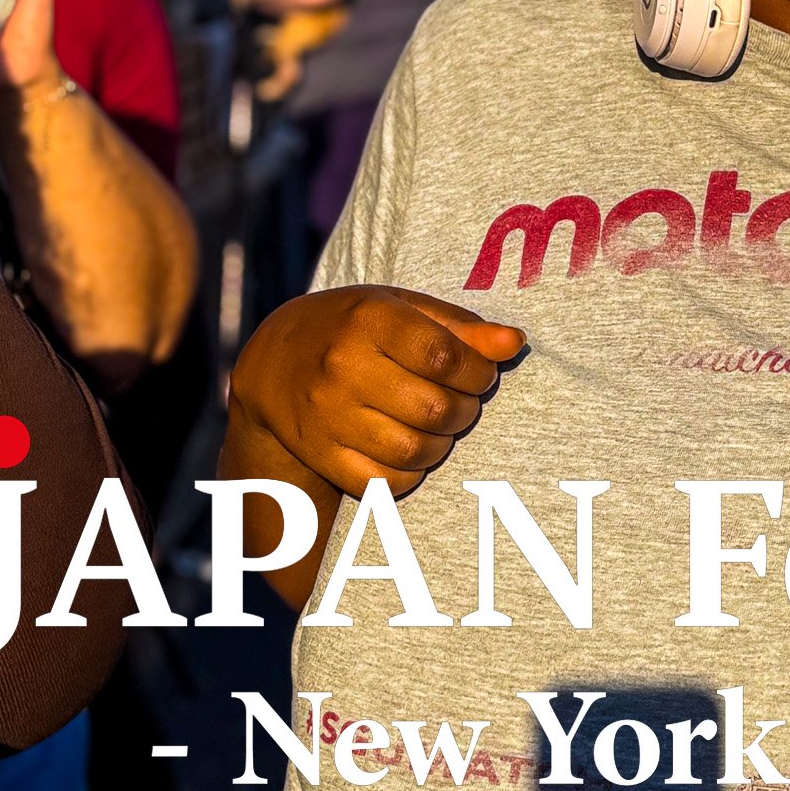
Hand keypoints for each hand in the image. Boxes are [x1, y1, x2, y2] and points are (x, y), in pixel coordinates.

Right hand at [228, 285, 526, 498]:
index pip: (443, 356)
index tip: (482, 373)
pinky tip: (412, 449)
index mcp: (369, 319)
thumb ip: (461, 326)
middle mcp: (343, 367)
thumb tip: (515, 343)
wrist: (274, 360)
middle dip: (465, 409)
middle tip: (462, 399)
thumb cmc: (354, 325)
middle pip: (433, 408)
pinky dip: (411, 473)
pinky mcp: (320, 455)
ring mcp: (328, 416)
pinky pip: (384, 483)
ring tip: (440, 423)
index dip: (479, 371)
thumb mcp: (402, 307)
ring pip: (412, 450)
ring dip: (442, 442)